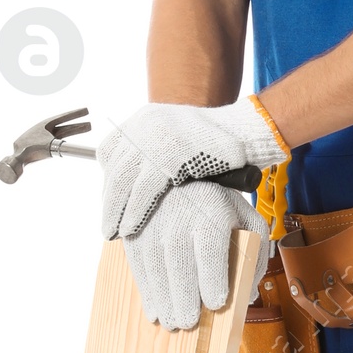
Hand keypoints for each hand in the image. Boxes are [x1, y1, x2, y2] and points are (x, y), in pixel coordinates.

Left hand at [99, 99, 284, 241]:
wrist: (246, 131)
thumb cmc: (217, 145)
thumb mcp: (177, 143)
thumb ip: (155, 157)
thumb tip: (134, 184)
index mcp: (145, 119)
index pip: (110, 151)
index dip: (107, 182)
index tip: (110, 205)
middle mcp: (146, 124)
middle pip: (114, 168)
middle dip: (108, 201)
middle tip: (106, 227)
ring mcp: (156, 136)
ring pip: (122, 180)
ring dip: (115, 211)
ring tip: (113, 234)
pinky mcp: (170, 153)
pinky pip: (143, 189)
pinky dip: (134, 211)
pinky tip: (130, 229)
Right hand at [119, 180, 269, 330]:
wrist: (174, 173)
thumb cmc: (217, 202)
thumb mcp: (244, 216)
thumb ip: (254, 253)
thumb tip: (249, 295)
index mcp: (210, 213)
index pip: (210, 251)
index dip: (212, 281)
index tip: (215, 303)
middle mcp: (178, 218)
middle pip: (179, 266)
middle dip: (183, 299)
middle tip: (188, 322)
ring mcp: (152, 225)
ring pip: (155, 270)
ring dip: (163, 301)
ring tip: (172, 322)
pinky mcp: (134, 233)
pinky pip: (138, 268)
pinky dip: (146, 292)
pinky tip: (155, 310)